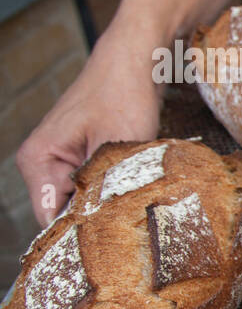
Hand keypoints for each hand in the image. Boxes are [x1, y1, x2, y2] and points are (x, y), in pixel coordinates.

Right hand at [16, 22, 163, 225]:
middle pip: (65, 213)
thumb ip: (106, 189)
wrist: (136, 56)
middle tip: (131, 230)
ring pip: (83, 200)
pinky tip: (136, 190)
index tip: (112, 251)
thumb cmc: (124, 93)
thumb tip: (107, 229)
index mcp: (38, 162)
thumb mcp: (119, 147)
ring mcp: (61, 159)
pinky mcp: (82, 155)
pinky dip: (114, 190)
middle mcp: (41, 163)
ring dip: (108, 205)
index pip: (50, 222)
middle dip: (96, 223)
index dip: (80, 239)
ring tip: (136, 207)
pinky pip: (94, 185)